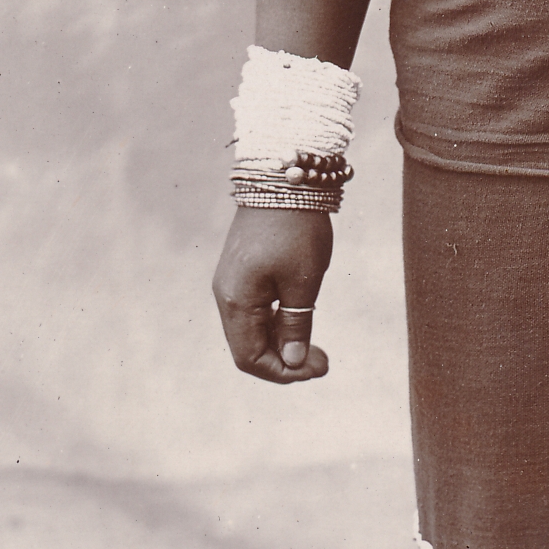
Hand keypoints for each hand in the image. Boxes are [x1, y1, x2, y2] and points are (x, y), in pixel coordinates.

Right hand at [212, 206, 332, 382]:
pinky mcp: (241, 270)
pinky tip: (299, 319)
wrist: (286, 176)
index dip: (283, 372)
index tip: (318, 368)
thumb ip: (295, 324)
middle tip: (323, 360)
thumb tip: (293, 361)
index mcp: (235, 301)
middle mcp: (226, 295)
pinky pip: (253, 310)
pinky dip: (274, 322)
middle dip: (284, 361)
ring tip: (315, 345)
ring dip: (280, 342)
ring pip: (251, 330)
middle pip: (248, 347)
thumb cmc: (296, 228)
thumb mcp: (303, 281)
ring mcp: (232, 282)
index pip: (250, 358)